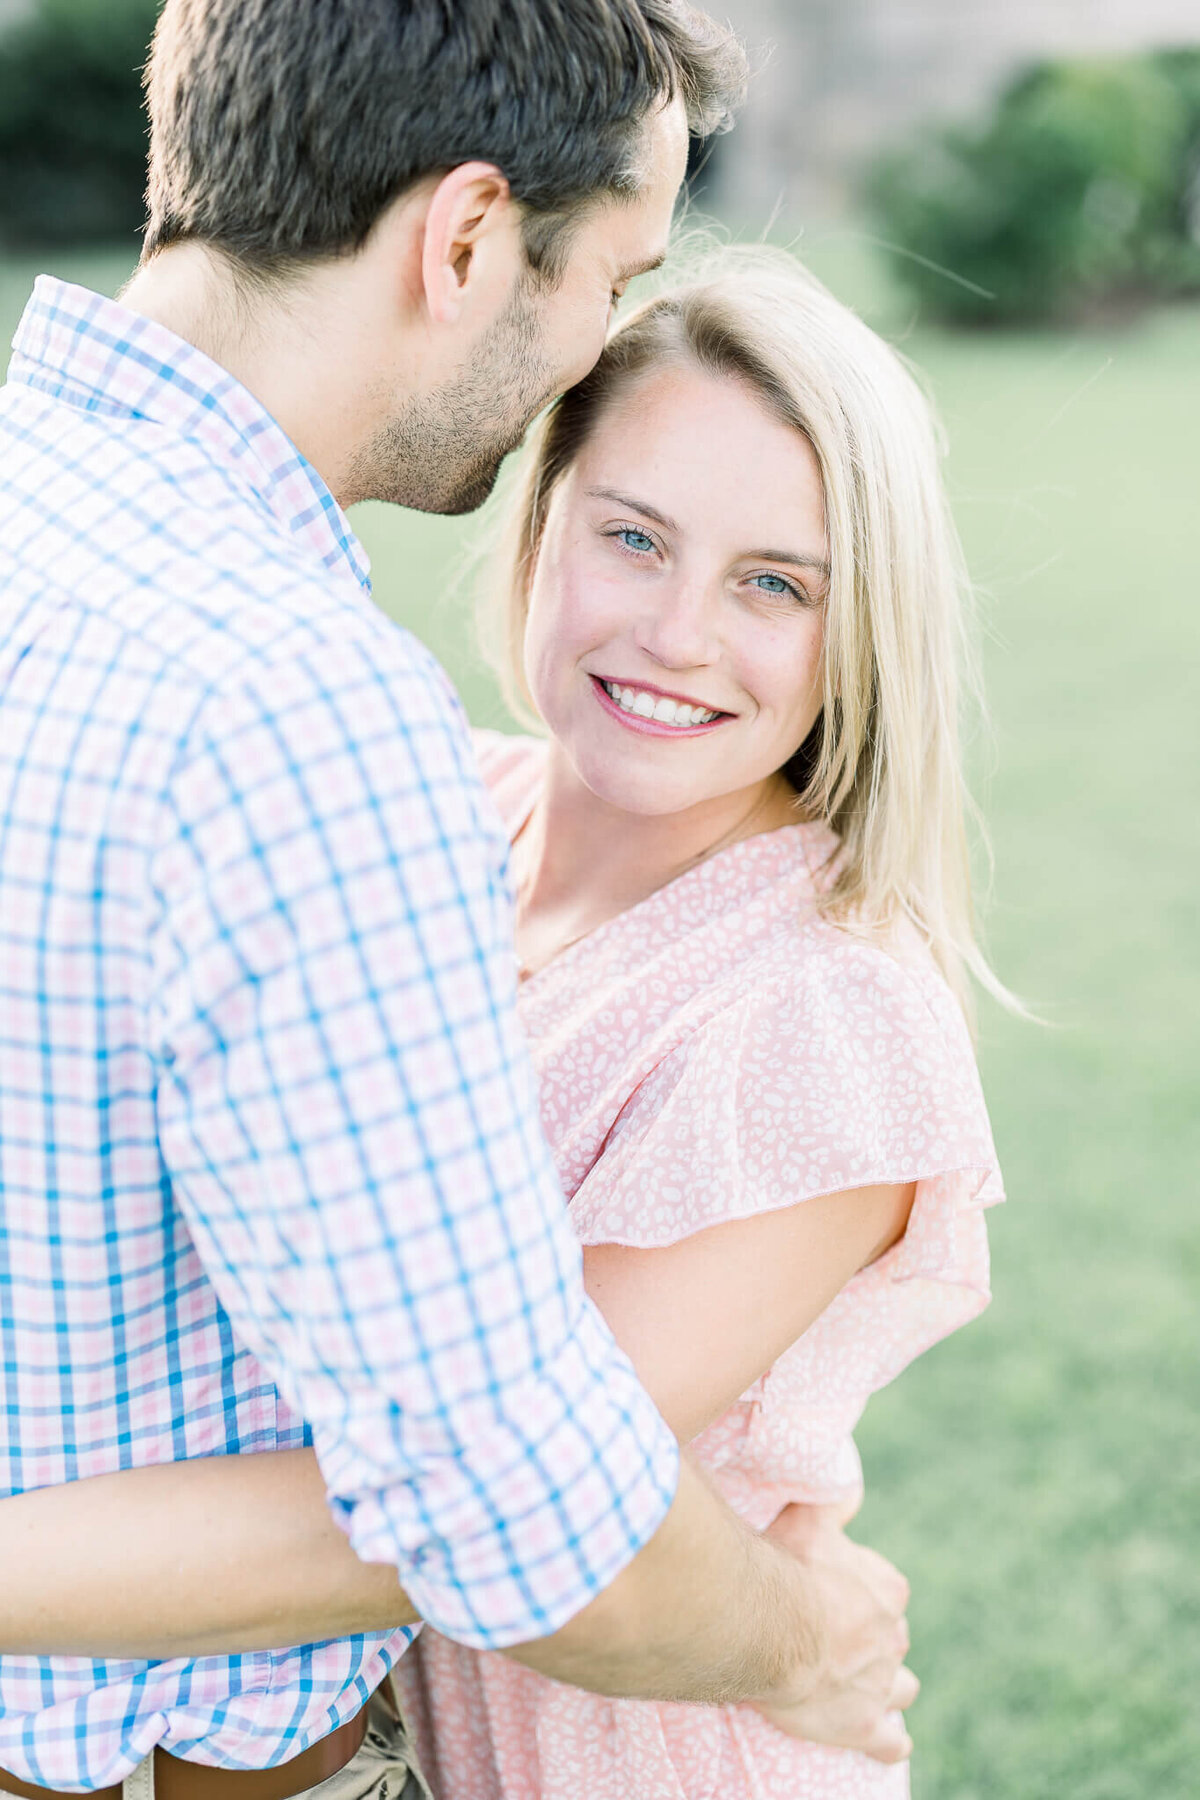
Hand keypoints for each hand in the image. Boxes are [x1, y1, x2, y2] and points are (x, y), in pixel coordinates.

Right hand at [754, 1504, 918, 1763]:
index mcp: (887, 1590)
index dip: (862, 1594)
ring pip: (902, 1687)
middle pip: (893, 1639)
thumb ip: (833, 1504)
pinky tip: (889, 1743)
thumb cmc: (785, 1568)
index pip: (887, 1592)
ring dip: (888, 1686)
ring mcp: (880, 1684)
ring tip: (863, 1686)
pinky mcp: (863, 1726)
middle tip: (839, 1639)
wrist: (771, 1628)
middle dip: (875, 1640)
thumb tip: (852, 1490)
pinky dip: (890, 1742)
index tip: (835, 1594)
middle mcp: (892, 1637)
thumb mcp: (808, 1518)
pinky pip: (890, 1742)